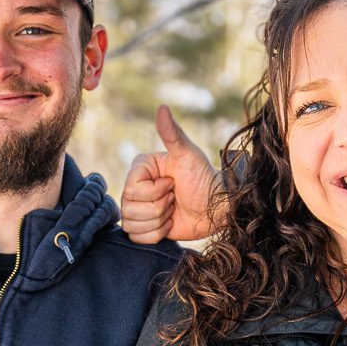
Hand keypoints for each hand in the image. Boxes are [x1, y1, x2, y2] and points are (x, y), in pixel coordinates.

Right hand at [120, 106, 221, 244]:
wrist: (217, 208)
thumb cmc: (205, 179)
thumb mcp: (189, 155)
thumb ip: (173, 134)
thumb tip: (162, 107)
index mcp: (141, 168)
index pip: (131, 189)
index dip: (154, 193)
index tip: (172, 185)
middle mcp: (136, 187)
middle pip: (129, 208)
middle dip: (158, 209)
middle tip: (175, 198)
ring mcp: (140, 207)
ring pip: (131, 224)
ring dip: (158, 222)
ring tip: (173, 210)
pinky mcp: (145, 227)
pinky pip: (136, 238)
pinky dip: (156, 235)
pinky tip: (170, 224)